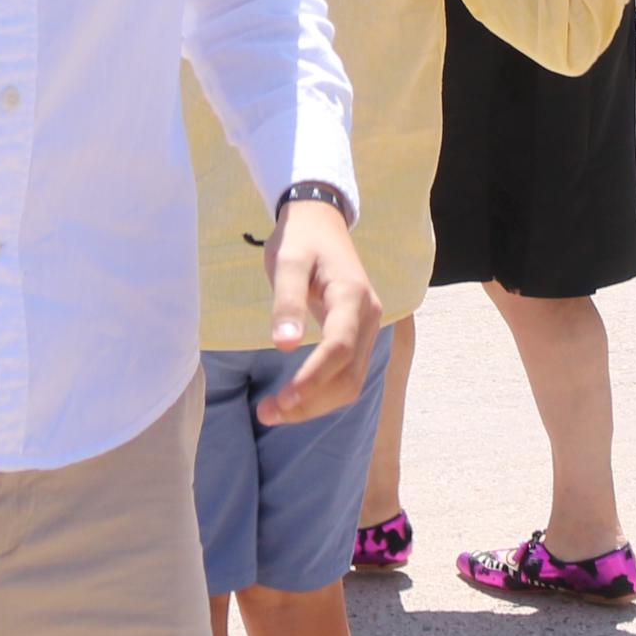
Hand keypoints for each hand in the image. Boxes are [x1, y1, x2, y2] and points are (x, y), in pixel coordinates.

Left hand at [258, 196, 383, 427]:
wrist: (321, 221)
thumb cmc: (300, 239)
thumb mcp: (287, 261)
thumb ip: (286, 302)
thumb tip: (284, 346)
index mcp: (351, 295)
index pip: (339, 347)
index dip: (313, 378)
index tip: (283, 400)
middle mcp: (368, 316)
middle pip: (348, 374)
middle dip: (310, 401)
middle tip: (266, 413)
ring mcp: (367, 327)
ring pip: (351, 381)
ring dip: (315, 404)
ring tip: (273, 412)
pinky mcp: (359, 334)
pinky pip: (348, 374)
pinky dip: (322, 393)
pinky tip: (294, 399)